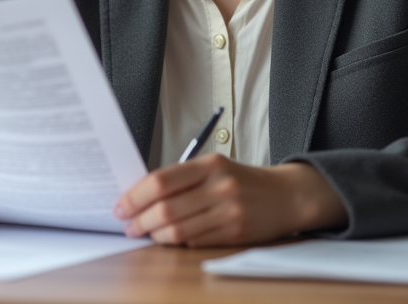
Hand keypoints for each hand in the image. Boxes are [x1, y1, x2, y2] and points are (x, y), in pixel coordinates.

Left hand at [113, 156, 345, 246]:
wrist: (286, 195)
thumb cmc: (242, 181)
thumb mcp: (214, 167)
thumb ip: (182, 178)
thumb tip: (141, 195)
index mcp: (209, 165)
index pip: (161, 181)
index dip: (135, 196)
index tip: (120, 206)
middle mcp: (219, 187)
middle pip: (166, 209)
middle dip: (140, 220)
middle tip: (128, 226)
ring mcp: (228, 212)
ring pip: (178, 230)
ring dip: (155, 235)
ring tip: (145, 234)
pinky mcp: (235, 234)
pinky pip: (195, 241)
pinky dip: (178, 241)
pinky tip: (171, 238)